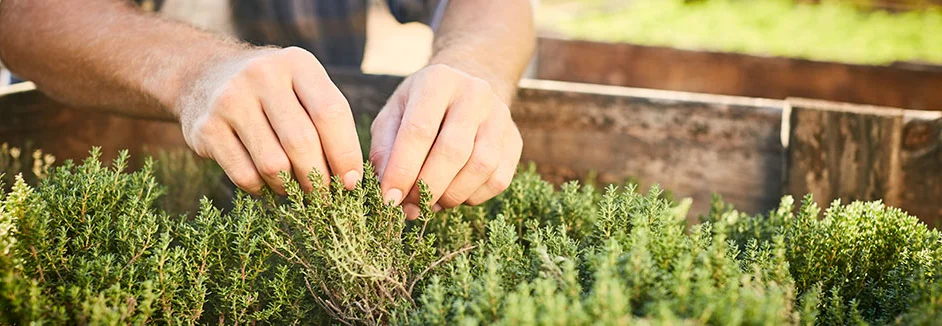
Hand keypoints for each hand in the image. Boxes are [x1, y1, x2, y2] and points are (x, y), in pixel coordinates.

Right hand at [176, 47, 362, 193]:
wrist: (205, 76)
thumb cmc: (273, 92)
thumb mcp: (303, 88)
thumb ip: (330, 124)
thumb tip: (350, 180)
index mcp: (297, 63)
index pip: (331, 113)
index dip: (345, 154)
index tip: (352, 182)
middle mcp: (262, 75)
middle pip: (301, 143)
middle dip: (319, 179)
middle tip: (326, 197)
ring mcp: (230, 100)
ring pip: (273, 164)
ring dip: (290, 187)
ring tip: (296, 188)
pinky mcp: (206, 128)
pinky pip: (245, 175)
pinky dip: (263, 189)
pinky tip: (268, 183)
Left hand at [370, 64, 522, 218]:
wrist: (466, 89)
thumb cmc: (421, 107)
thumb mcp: (394, 115)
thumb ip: (385, 149)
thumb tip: (389, 191)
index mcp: (438, 81)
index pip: (419, 130)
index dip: (402, 169)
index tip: (389, 198)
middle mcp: (475, 94)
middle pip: (453, 150)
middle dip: (428, 187)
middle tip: (410, 206)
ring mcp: (500, 116)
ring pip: (481, 167)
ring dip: (451, 195)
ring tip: (431, 202)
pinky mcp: (515, 140)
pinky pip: (498, 180)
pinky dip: (472, 197)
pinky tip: (453, 193)